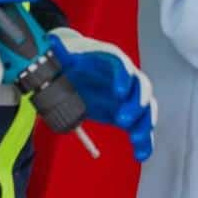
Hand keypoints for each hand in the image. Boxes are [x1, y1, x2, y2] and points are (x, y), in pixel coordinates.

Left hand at [49, 28, 155, 161]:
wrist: (78, 71)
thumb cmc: (74, 61)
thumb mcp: (65, 55)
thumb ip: (60, 51)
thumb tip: (51, 42)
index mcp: (112, 60)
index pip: (121, 66)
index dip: (122, 79)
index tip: (117, 93)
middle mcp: (127, 77)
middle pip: (140, 88)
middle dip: (136, 104)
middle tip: (122, 120)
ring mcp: (130, 96)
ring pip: (146, 108)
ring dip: (144, 124)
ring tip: (137, 141)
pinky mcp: (129, 114)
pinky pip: (140, 126)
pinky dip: (144, 140)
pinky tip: (141, 154)